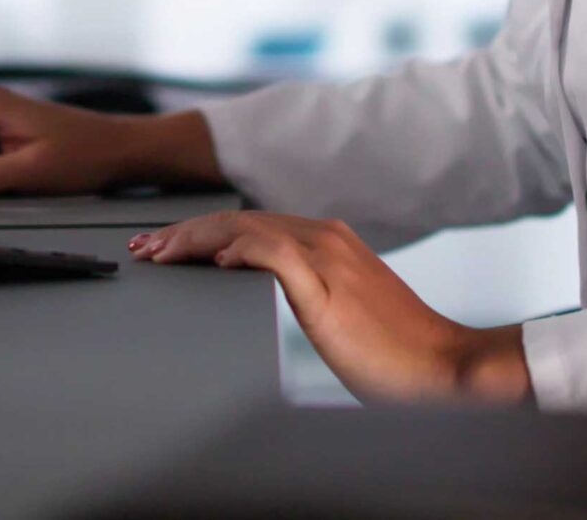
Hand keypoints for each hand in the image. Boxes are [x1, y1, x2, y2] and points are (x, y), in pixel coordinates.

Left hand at [129, 212, 529, 405]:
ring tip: (161, 254)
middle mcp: (326, 238)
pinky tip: (215, 260)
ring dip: (195, 239)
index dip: (201, 233)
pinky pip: (277, 253)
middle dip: (184, 233)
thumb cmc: (393, 350)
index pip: (249, 224)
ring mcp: (328, 259)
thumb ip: (305, 287)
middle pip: (238, 221)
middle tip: (146, 250)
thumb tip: (257, 284)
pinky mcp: (329, 287)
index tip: (166, 248)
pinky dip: (241, 250)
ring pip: (246, 229)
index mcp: (327, 240)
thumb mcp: (338, 309)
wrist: (440, 365)